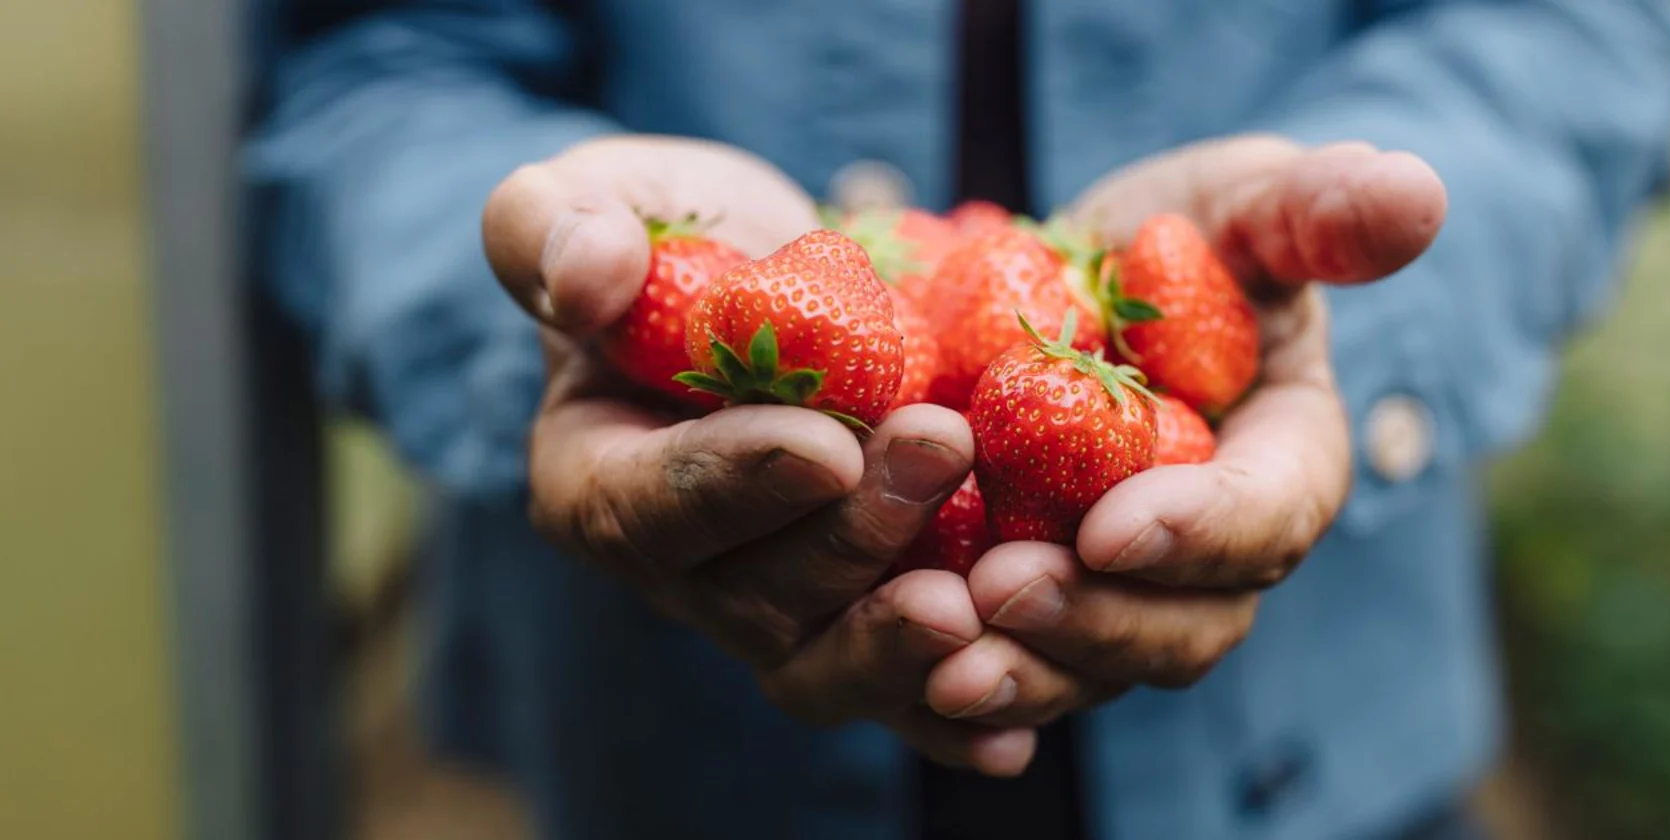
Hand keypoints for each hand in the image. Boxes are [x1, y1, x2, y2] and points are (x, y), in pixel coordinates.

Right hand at [485, 136, 1037, 774]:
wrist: (767, 287)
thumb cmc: (668, 239)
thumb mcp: (596, 197)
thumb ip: (559, 225)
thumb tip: (589, 278)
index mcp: (596, 481)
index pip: (648, 507)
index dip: (735, 485)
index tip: (826, 445)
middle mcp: (682, 574)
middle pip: (755, 597)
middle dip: (853, 535)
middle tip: (944, 446)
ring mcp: (774, 612)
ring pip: (825, 666)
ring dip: (900, 644)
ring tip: (978, 603)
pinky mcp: (858, 621)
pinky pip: (899, 696)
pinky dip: (951, 717)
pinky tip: (1012, 730)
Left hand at [920, 136, 1447, 726]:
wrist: (1071, 292)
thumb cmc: (1180, 238)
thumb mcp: (1245, 202)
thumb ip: (1319, 209)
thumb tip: (1414, 196)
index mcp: (1286, 461)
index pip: (1269, 515)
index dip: (1200, 532)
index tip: (1111, 527)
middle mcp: (1217, 556)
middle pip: (1185, 625)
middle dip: (1098, 620)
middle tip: (1002, 588)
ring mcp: (1130, 596)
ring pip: (1098, 668)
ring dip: (1027, 672)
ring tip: (944, 660)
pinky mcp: (1048, 610)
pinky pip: (1021, 670)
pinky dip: (975, 691)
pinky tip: (913, 682)